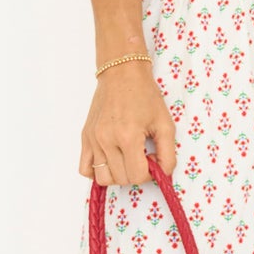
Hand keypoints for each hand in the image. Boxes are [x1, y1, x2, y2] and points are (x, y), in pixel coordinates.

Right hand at [79, 61, 177, 184]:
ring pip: (103, 178)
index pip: (137, 176)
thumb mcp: (165, 123)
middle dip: (136, 173)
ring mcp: (93, 140)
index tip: (152, 158)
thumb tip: (163, 174)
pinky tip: (111, 161)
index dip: (150, 173)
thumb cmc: (144, 95)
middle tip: (142, 156)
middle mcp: (106, 140)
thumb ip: (168, 153)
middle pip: (121, 179)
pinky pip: (85, 169)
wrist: (122, 73)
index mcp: (127, 136)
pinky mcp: (85, 137)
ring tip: (127, 158)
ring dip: (118, 174)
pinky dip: (97, 172)